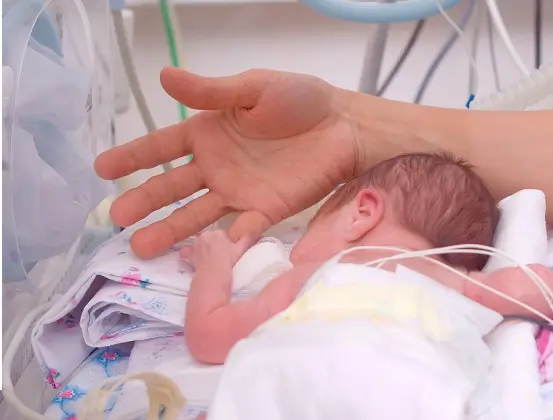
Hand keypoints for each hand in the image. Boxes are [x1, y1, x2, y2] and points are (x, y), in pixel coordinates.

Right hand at [96, 67, 359, 257]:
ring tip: (140, 246)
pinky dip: (228, 241)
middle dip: (144, 201)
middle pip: (172, 186)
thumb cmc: (301, 101)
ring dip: (170, 229)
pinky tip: (209, 251)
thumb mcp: (254, 88)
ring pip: (197, 214)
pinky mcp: (266, 210)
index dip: (133, 156)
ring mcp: (239, 191)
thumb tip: (162, 76)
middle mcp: (217, 166)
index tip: (102, 168)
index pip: (162, 146)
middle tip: (116, 216)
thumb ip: (211, 90)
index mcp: (209, 132)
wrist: (345, 126)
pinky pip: (243, 229)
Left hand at [179, 230, 255, 271]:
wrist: (214, 272)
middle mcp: (205, 235)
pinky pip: (185, 252)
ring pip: (197, 244)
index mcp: (218, 232)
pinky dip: (187, 255)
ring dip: (200, 249)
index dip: (225, 242)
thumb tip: (260, 234)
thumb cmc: (229, 260)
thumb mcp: (242, 250)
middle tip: (218, 255)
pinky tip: (189, 259)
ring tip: (206, 258)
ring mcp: (195, 245)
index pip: (221, 234)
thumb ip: (249, 240)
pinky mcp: (188, 255)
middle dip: (212, 244)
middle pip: (209, 237)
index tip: (228, 250)